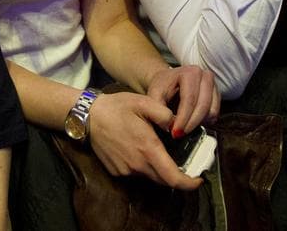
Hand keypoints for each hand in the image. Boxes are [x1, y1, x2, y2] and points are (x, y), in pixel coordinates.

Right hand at [87, 91, 201, 189]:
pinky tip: (138, 149)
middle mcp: (137, 165)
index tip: (199, 180)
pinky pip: (136, 173)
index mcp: (148, 149)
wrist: (87, 116)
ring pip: (150, 177)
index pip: (173, 178)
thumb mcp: (144, 103)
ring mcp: (125, 171)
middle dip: (176, 175)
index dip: (189, 184)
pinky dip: (143, 166)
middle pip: (164, 180)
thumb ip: (166, 115)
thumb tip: (179, 127)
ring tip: (159, 151)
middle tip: (184, 162)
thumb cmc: (117, 107)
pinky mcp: (116, 171)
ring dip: (159, 169)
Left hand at [146, 66, 219, 136]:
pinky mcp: (216, 95)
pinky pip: (215, 114)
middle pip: (203, 106)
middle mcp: (204, 76)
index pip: (190, 99)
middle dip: (191, 124)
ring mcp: (213, 85)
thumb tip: (169, 125)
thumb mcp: (154, 95)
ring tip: (183, 127)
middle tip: (179, 134)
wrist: (167, 81)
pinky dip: (204, 122)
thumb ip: (158, 109)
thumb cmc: (161, 87)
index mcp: (189, 73)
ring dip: (198, 124)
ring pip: (211, 112)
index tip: (175, 132)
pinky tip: (191, 123)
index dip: (183, 119)